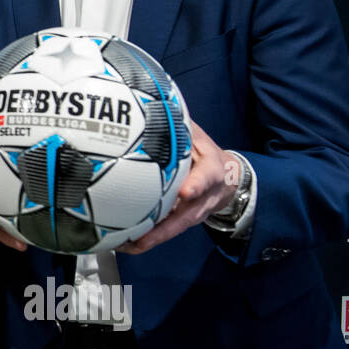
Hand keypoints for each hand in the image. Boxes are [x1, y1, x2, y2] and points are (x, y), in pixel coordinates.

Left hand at [120, 120, 239, 255]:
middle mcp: (202, 198)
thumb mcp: (199, 136)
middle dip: (162, 229)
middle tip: (140, 235)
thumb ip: (180, 127)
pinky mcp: (180, 221)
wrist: (228, 178)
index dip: (196, 186)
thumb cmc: (207, 154)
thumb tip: (154, 105)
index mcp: (211, 172)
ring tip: (122, 243)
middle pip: (184, 218)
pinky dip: (142, 239)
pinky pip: (162, 232)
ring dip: (148, 240)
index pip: (206, 178)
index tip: (186, 192)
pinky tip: (119, 241)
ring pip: (171, 230)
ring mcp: (192, 213)